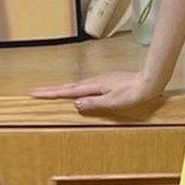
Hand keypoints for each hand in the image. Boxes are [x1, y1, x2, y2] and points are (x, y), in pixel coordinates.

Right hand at [28, 70, 161, 114]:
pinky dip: (77, 89)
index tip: (34, 92)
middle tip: (35, 91)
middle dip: (52, 90)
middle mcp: (95, 81)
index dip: (51, 93)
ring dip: (63, 89)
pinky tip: (79, 92)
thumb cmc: (134, 93)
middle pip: (69, 87)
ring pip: (78, 86)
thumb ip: (94, 103)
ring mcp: (102, 80)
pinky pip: (87, 85)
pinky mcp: (108, 81)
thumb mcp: (113, 102)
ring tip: (51, 92)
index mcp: (94, 87)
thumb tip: (75, 103)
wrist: (150, 82)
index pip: (68, 91)